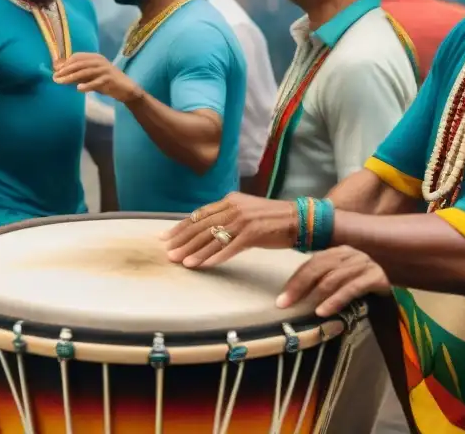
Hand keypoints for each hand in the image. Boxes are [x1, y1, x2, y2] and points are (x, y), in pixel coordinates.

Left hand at [53, 53, 140, 103]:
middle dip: (66, 70)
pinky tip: (79, 89)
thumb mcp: (91, 76)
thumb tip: (60, 72)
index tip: (56, 70)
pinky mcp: (109, 79)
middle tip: (55, 77)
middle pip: (79, 64)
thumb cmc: (106, 82)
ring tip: (62, 82)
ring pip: (85, 72)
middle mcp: (99, 61)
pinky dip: (87, 85)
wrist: (126, 88)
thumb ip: (78, 74)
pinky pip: (96, 82)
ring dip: (72, 78)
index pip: (77, 57)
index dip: (66, 63)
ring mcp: (105, 70)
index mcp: (95, 57)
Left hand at [161, 191, 297, 267]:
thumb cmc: (271, 219)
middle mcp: (234, 207)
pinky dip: (215, 257)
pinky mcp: (253, 233)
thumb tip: (206, 228)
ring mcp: (243, 220)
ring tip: (182, 262)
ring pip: (213, 238)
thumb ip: (226, 216)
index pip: (199, 215)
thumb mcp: (245, 211)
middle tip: (168, 253)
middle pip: (202, 226)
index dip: (181, 227)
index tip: (166, 238)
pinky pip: (230, 248)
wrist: (299, 219)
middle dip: (183, 241)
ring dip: (195, 252)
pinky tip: (204, 265)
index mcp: (230, 200)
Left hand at [277, 247, 389, 317]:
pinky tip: (325, 311)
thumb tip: (292, 298)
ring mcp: (363, 263)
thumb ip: (321, 281)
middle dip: (300, 287)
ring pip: (334, 278)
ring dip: (318, 295)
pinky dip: (336, 300)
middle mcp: (349, 253)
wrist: (392, 290)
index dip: (295, 281)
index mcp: (337, 252)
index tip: (281, 300)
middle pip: (319, 268)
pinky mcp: (376, 277)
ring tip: (308, 311)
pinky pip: (351, 289)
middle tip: (286, 305)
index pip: (311, 264)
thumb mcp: (339, 280)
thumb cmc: (360, 286)